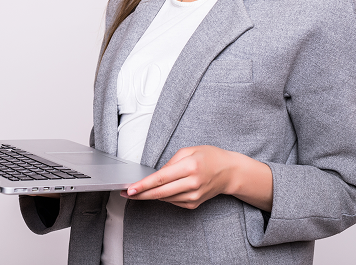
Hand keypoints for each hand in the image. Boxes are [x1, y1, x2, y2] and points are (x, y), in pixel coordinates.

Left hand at [120, 146, 272, 210]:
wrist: (230, 172)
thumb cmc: (210, 157)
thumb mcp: (189, 151)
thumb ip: (171, 163)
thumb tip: (155, 176)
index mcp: (190, 167)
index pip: (161, 178)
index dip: (143, 185)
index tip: (130, 188)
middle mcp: (192, 183)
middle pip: (160, 193)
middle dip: (140, 194)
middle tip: (126, 194)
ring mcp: (194, 196)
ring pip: (165, 199)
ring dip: (149, 196)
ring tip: (137, 192)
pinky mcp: (194, 204)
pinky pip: (173, 202)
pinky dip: (163, 197)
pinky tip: (158, 192)